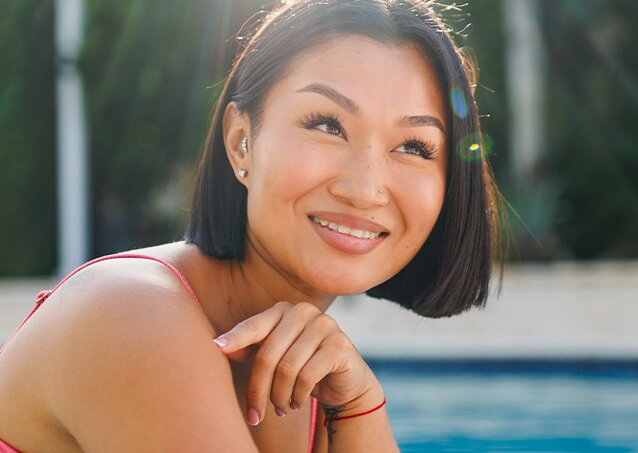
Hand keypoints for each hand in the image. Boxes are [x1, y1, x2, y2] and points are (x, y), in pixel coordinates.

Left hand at [213, 301, 376, 424]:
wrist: (344, 383)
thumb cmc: (302, 368)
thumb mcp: (274, 358)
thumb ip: (251, 349)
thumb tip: (220, 346)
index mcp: (284, 310)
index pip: (254, 326)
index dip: (236, 338)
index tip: (217, 348)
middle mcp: (304, 312)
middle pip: (268, 354)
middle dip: (258, 389)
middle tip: (255, 415)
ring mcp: (324, 325)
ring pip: (287, 368)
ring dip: (279, 396)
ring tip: (280, 408)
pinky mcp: (339, 345)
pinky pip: (308, 376)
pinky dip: (298, 396)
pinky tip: (297, 402)